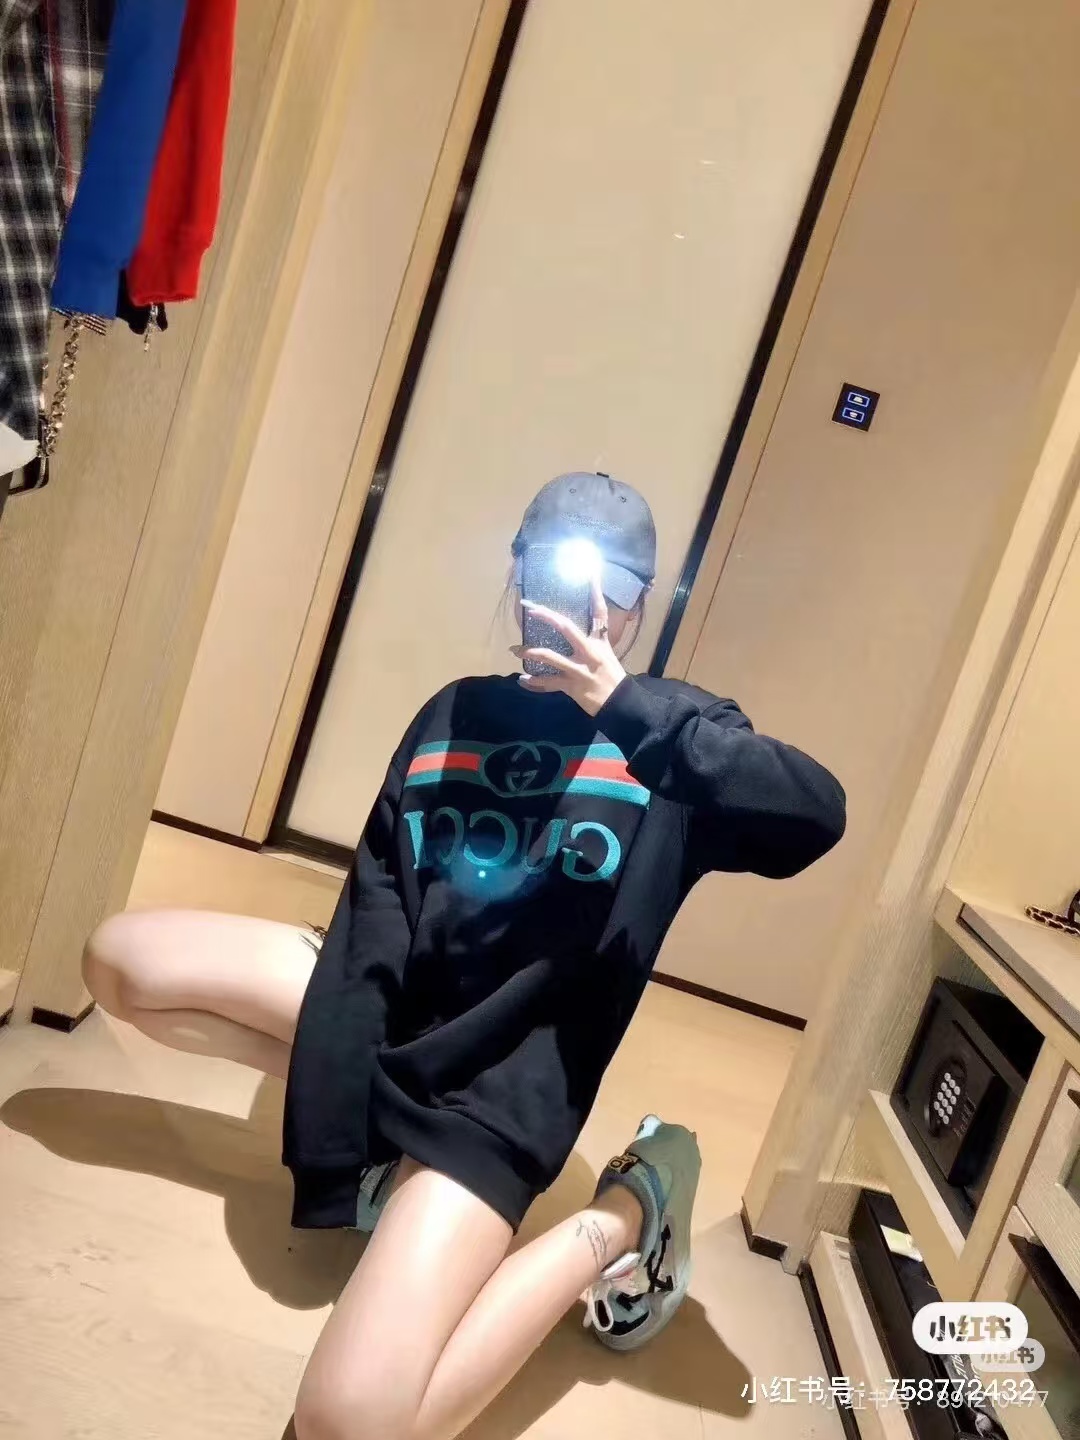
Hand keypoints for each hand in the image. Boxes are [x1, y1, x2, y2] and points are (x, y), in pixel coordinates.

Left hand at [516, 578, 625, 716]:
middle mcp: (588, 652)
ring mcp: (578, 669)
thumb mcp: (607, 655)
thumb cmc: (613, 677)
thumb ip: (595, 641)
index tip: (591, 573)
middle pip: (566, 628)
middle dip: (547, 617)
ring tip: (515, 649)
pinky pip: (548, 683)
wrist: (620, 703)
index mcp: (599, 642)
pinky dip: (534, 682)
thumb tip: (582, 632)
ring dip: (530, 651)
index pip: (599, 612)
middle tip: (531, 610)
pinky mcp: (571, 686)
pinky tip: (522, 679)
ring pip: (550, 656)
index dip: (596, 592)